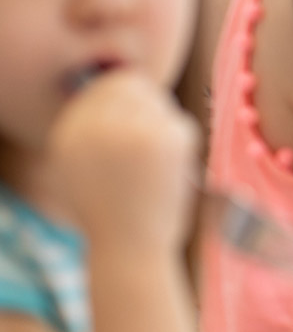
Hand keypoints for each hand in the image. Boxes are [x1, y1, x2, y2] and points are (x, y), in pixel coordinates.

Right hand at [47, 70, 199, 253]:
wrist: (129, 247)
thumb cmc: (110, 212)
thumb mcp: (80, 167)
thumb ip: (92, 128)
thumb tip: (124, 84)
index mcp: (70, 130)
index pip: (104, 85)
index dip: (126, 95)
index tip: (137, 113)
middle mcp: (95, 125)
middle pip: (135, 86)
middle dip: (150, 105)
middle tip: (155, 137)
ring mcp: (130, 129)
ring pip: (161, 103)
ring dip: (166, 126)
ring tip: (158, 162)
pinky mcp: (163, 139)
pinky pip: (182, 123)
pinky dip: (183, 144)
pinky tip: (171, 171)